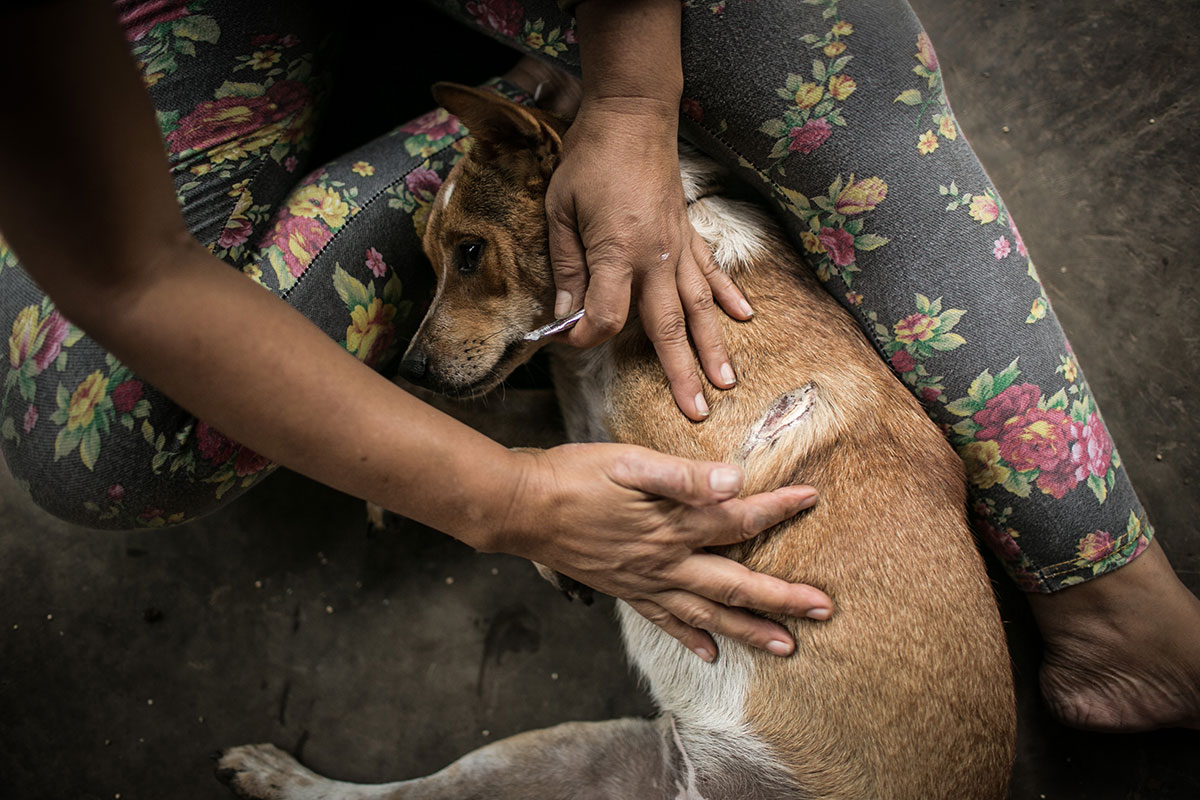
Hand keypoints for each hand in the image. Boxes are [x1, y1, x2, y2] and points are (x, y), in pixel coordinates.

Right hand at [497, 444, 830, 660]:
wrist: (524, 509)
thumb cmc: (576, 476)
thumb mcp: (629, 463)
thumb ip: (683, 476)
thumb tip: (734, 482)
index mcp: (673, 525)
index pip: (738, 518)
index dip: (778, 508)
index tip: (811, 498)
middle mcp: (666, 562)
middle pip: (735, 585)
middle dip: (782, 598)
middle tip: (823, 609)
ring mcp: (646, 582)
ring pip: (708, 613)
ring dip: (748, 631)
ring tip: (785, 647)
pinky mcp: (626, 590)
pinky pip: (665, 622)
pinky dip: (691, 639)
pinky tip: (710, 653)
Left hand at [545, 97, 753, 420]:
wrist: (631, 116)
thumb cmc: (589, 160)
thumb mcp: (560, 211)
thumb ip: (566, 267)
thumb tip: (565, 314)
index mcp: (616, 253)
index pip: (607, 317)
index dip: (586, 338)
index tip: (568, 341)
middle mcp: (655, 258)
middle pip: (668, 328)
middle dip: (680, 374)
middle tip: (696, 412)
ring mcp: (678, 247)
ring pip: (699, 308)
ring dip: (714, 348)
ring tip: (727, 383)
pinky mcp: (689, 233)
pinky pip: (712, 272)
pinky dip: (728, 296)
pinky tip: (743, 320)